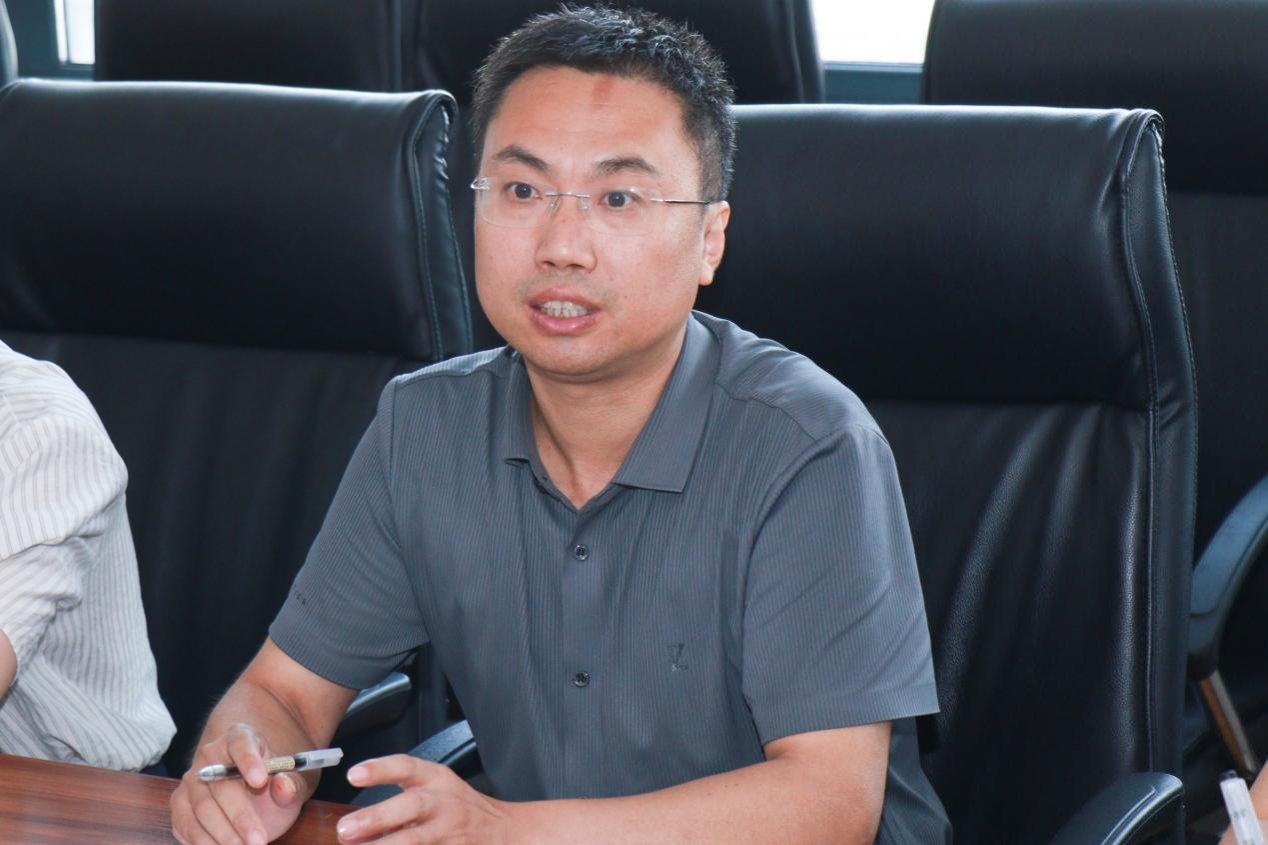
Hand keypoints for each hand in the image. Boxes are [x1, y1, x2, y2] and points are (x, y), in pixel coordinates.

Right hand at [170, 724, 306, 844]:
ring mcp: (191, 782)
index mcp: (240, 739)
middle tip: (258, 840)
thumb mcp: (290, 782)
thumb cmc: (271, 785)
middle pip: (221, 786)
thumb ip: (291, 784)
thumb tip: (284, 785)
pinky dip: (204, 843)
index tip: (260, 780)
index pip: (241, 744)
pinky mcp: (179, 806)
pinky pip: (185, 826)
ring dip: (223, 836)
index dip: (249, 761)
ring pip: (201, 810)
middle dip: (240, 817)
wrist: (251, 794)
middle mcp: (209, 757)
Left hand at [336, 755, 511, 843]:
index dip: (380, 769)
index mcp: (437, 780)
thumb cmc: (460, 810)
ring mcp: (451, 832)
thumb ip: (398, 807)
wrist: (504, 832)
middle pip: (412, 805)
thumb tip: (352, 830)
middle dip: (378, 817)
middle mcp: (445, 804)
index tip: (353, 775)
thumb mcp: (436, 792)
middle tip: (346, 829)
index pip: (407, 767)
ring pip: (416, 840)